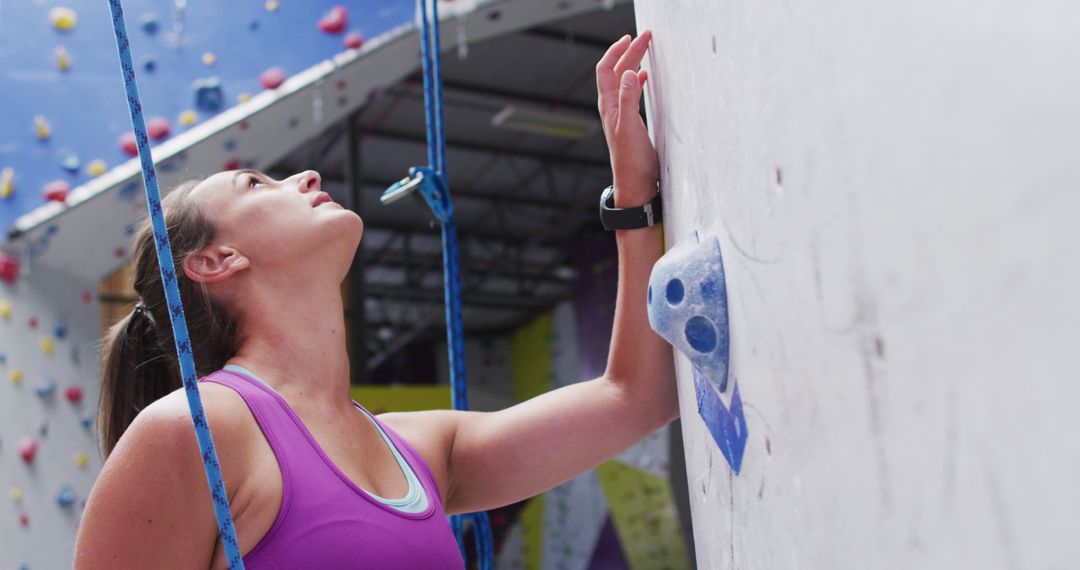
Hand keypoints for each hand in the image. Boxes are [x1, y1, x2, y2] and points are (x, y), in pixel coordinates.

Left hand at [596, 30, 659, 205]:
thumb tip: (630, 72)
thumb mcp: (630, 127)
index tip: (631, 37)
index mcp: (609, 106)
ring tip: (646, 49)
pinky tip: (646, 76)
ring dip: (634, 62)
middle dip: (630, 52)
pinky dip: (639, 79)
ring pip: (625, 80)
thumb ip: (629, 99)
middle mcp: (612, 107)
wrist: (635, 183)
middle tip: (646, 37)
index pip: (607, 69)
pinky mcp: (631, 121)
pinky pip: (632, 92)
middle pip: (617, 71)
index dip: (617, 51)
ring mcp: (621, 114)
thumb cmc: (631, 160)